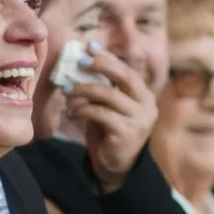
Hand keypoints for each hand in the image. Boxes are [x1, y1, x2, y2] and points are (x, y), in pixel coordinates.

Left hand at [65, 46, 157, 189]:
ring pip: (108, 95)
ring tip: (67, 93)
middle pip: (124, 76)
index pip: (127, 70)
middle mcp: (146, 105)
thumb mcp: (108, 106)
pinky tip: (72, 112)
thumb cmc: (109, 132)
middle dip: (100, 65)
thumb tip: (84, 59)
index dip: (108, 58)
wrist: (115, 166)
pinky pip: (100, 113)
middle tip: (79, 62)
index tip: (89, 48)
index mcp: (143, 94)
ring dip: (83, 91)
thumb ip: (102, 86)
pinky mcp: (126, 133)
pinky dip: (82, 110)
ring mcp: (139, 119)